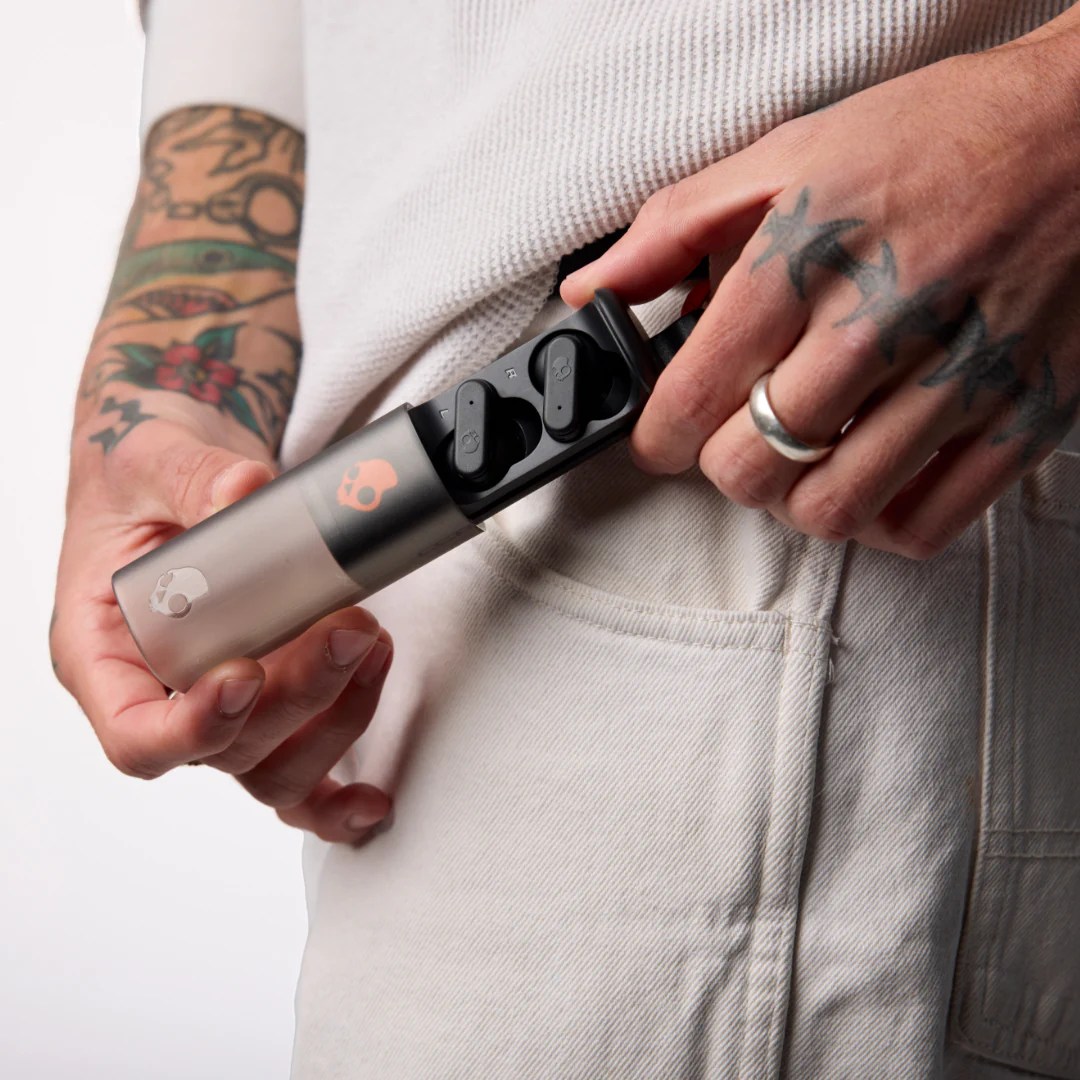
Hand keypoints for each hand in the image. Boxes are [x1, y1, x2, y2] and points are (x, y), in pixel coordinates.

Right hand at [52, 410, 392, 843]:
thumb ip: (194, 479)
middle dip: (298, 696)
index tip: (244, 676)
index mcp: (104, 653)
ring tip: (374, 645)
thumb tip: (245, 493)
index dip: (191, 728)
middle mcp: (160, 696)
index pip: (134, 734)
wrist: (175, 476)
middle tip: (351, 631)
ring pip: (273, 766)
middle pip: (227, 748)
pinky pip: (296, 778)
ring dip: (336, 721)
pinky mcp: (267, 703)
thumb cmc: (143, 481)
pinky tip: (374, 800)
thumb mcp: (150, 459)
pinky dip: (336, 799)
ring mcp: (218, 708)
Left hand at [561, 27, 1079, 557]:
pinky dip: (879, 524)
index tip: (659, 436)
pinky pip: (928, 524)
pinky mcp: (1027, 413)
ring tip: (797, 462)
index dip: (656, 436)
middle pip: (752, 466)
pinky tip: (867, 481)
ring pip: (834, 508)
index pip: (694, 391)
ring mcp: (964, 372)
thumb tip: (592, 293)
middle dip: (721, 466)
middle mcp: (884, 317)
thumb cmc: (936, 136)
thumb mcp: (789, 153)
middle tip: (731, 440)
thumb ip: (675, 227)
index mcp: (809, 251)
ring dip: (794, 501)